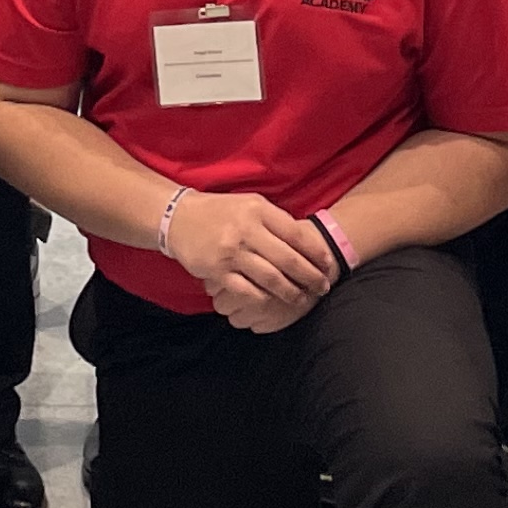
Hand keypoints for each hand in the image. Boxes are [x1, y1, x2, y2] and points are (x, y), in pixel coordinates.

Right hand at [165, 191, 338, 330]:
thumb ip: (274, 220)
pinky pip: (248, 291)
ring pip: (271, 278)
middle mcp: (247, 230)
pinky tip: (273, 303)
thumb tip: (305, 240)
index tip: (328, 264)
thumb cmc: (220, 211)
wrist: (179, 218)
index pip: (295, 233)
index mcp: (258, 210)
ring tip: (303, 299)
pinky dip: (264, 299)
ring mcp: (232, 252)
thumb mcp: (249, 204)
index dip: (315, 252)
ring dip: (291, 292)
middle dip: (310, 276)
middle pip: (288, 259)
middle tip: (323, 287)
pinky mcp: (218, 271)